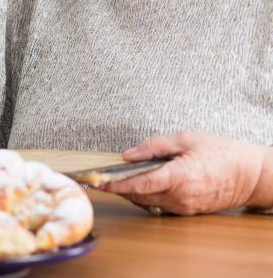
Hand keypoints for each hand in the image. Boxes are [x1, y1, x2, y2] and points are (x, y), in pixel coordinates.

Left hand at [99, 132, 272, 214]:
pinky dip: (146, 196)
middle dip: (118, 187)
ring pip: (147, 202)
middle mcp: (180, 196)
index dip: (115, 184)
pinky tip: (141, 184)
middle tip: (100, 177)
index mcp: (179, 176)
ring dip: (131, 193)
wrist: (251, 175)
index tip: (98, 181)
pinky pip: (159, 206)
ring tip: (117, 179)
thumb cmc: (222, 152)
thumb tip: (127, 155)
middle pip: (138, 196)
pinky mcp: (188, 211)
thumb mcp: (186, 139)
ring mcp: (184, 206)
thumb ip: (153, 146)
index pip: (139, 184)